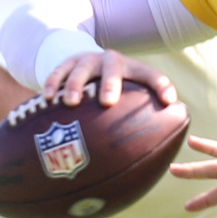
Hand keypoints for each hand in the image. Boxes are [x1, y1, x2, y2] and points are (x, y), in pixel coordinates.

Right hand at [42, 50, 177, 107]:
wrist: (90, 62)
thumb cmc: (117, 89)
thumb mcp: (131, 95)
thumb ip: (143, 116)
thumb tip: (156, 157)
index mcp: (133, 69)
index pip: (151, 75)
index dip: (161, 86)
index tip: (169, 101)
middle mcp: (111, 61)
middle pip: (113, 69)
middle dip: (111, 84)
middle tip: (107, 102)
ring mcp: (88, 60)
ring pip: (81, 69)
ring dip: (75, 85)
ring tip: (71, 102)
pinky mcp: (67, 62)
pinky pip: (58, 71)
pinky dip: (52, 83)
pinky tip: (47, 98)